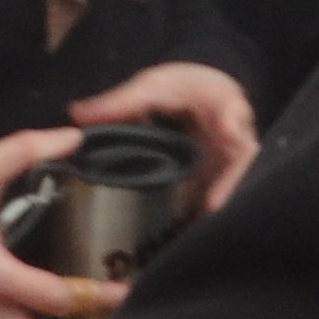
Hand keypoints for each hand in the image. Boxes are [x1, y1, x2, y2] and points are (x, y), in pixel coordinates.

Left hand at [70, 62, 259, 210]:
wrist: (205, 89)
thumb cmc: (183, 85)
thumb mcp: (152, 85)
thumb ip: (118, 102)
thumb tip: (76, 114)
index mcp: (219, 99)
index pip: (231, 109)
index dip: (231, 121)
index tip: (227, 130)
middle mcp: (234, 129)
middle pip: (242, 154)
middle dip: (232, 177)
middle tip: (214, 204)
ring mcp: (232, 154)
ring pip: (236, 179)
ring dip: (221, 201)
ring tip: (201, 227)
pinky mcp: (224, 173)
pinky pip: (219, 194)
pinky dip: (206, 211)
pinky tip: (191, 233)